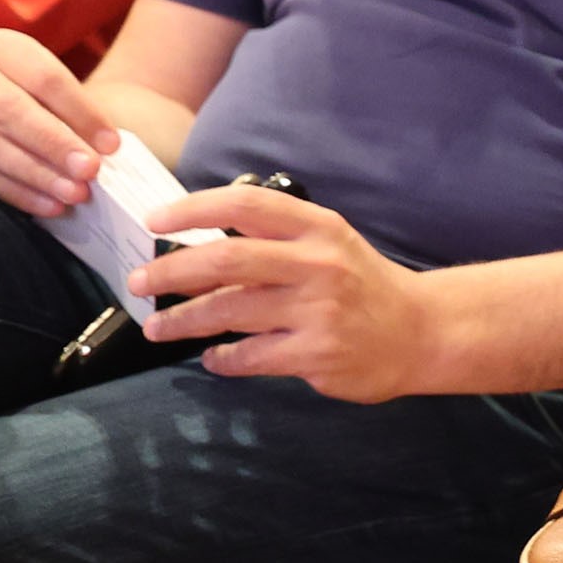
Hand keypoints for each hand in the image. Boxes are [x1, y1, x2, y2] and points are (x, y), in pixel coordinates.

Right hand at [0, 29, 117, 215]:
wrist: (0, 111)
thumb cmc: (45, 103)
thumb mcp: (59, 93)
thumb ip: (78, 116)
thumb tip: (103, 150)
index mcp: (1, 47)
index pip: (44, 78)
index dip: (80, 112)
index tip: (111, 144)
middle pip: (9, 110)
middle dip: (53, 144)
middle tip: (90, 171)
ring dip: (37, 175)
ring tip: (75, 193)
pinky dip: (17, 193)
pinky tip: (49, 205)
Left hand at [132, 183, 442, 402]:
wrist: (424, 331)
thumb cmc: (365, 285)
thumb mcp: (330, 244)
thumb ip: (276, 239)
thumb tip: (196, 245)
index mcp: (318, 228)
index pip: (247, 204)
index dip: (194, 208)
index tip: (155, 219)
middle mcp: (318, 264)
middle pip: (226, 259)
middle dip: (170, 270)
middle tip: (138, 281)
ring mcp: (318, 310)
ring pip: (228, 312)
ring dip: (182, 320)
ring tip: (157, 327)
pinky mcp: (316, 353)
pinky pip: (249, 356)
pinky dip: (222, 358)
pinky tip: (214, 357)